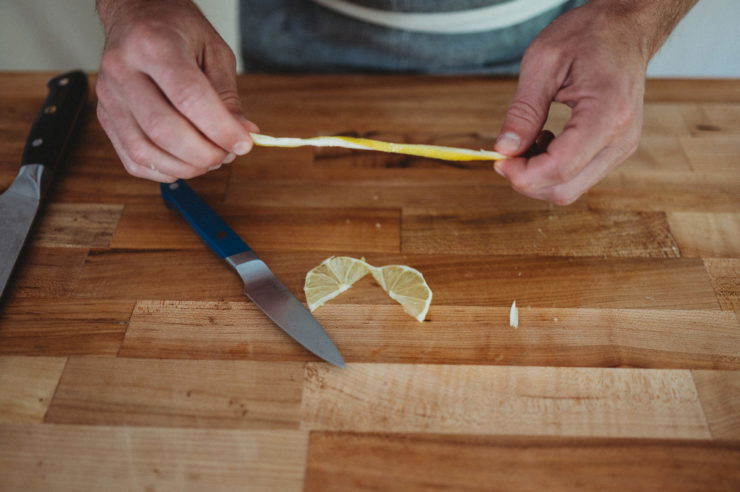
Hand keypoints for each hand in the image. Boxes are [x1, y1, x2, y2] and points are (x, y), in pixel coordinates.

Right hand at [95, 0, 258, 181]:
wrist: (135, 14)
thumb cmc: (176, 29)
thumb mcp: (213, 50)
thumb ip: (226, 95)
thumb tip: (241, 134)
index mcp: (154, 44)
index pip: (189, 98)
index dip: (220, 129)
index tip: (243, 144)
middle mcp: (123, 70)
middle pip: (164, 130)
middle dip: (204, 154)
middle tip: (228, 154)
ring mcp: (108, 96)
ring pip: (144, 151)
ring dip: (186, 167)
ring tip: (210, 159)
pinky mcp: (105, 116)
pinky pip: (132, 158)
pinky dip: (164, 171)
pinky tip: (185, 162)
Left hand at [493, 2, 650, 204]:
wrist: (626, 29)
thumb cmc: (589, 36)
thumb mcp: (543, 62)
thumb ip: (523, 110)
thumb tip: (504, 149)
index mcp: (608, 114)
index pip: (560, 168)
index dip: (522, 173)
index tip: (498, 158)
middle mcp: (621, 139)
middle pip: (564, 189)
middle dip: (526, 180)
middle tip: (506, 152)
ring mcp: (622, 148)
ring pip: (570, 190)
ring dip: (538, 176)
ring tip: (529, 138)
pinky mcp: (616, 150)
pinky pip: (578, 177)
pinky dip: (552, 170)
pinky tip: (544, 140)